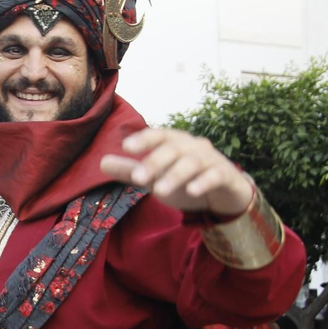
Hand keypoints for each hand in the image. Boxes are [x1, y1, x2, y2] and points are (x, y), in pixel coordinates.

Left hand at [98, 128, 253, 215]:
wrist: (225, 193)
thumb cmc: (185, 180)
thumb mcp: (155, 177)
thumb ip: (130, 171)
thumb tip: (101, 162)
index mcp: (174, 142)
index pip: (158, 135)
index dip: (143, 139)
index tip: (126, 147)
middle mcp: (193, 146)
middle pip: (173, 148)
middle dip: (155, 162)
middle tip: (139, 178)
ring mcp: (211, 159)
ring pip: (193, 162)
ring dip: (176, 175)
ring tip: (160, 190)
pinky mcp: (225, 175)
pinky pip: (215, 175)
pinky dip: (204, 182)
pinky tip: (192, 191)